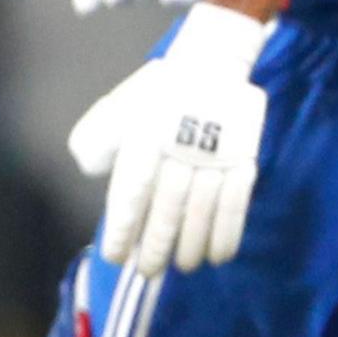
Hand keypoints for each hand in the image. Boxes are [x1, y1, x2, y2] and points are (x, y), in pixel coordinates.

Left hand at [67, 3, 270, 274]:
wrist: (209, 64)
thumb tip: (94, 175)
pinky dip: (228, 233)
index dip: (123, 229)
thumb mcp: (115, 109)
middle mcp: (178, 151)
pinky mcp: (243, 159)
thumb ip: (96, 142)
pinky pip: (236, 203)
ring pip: (201, 212)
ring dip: (191, 246)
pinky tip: (219, 256)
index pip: (131, 194)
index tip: (116, 255)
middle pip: (167, 209)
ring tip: (183, 266)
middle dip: (156, 246)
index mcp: (144, 138)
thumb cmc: (156, 94)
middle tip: (147, 271)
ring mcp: (215, 157)